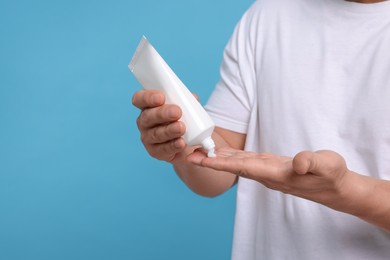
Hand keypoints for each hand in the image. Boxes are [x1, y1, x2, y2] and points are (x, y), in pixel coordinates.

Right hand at [132, 89, 186, 162]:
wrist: (190, 142)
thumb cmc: (183, 118)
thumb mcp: (186, 106)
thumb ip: (188, 101)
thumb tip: (193, 98)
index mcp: (148, 106)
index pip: (139, 99)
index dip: (148, 97)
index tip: (161, 97)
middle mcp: (144, 122)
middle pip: (147, 117)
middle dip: (162, 114)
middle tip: (177, 112)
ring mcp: (148, 138)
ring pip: (155, 134)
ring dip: (169, 130)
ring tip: (181, 128)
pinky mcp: (156, 152)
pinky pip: (163, 149)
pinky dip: (173, 145)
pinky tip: (180, 142)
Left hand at [187, 147, 349, 206]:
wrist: (335, 187)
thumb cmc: (331, 175)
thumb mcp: (327, 165)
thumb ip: (312, 163)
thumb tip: (298, 162)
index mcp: (275, 173)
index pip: (243, 167)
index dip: (221, 162)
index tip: (202, 159)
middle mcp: (266, 174)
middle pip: (232, 165)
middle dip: (210, 160)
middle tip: (187, 152)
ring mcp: (266, 171)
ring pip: (236, 162)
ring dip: (217, 157)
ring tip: (198, 150)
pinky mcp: (270, 166)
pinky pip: (245, 160)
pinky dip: (231, 155)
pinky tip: (222, 150)